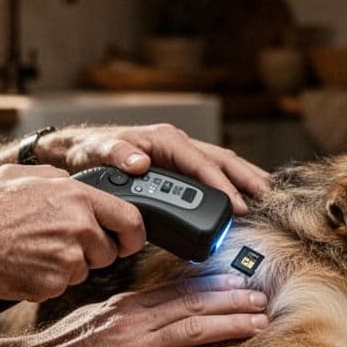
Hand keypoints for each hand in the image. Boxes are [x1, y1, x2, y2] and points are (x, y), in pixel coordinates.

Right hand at [0, 164, 145, 301]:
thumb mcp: (21, 175)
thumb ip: (56, 178)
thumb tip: (72, 182)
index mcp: (76, 196)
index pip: (130, 218)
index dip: (133, 234)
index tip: (128, 241)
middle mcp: (78, 226)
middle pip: (109, 251)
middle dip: (95, 253)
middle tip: (66, 248)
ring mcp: (68, 257)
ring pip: (85, 269)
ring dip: (68, 266)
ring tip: (35, 251)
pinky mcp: (55, 282)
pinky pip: (63, 284)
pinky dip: (49, 280)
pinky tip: (26, 265)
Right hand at [0, 274, 268, 346]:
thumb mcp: (97, 318)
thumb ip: (130, 313)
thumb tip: (160, 309)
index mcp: (127, 306)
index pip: (178, 289)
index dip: (213, 284)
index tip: (239, 280)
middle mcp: (134, 322)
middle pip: (192, 305)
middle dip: (231, 300)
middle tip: (260, 298)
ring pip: (192, 330)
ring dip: (230, 325)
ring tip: (257, 322)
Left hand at [39, 124, 270, 213]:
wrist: (78, 152)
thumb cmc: (88, 152)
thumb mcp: (97, 152)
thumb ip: (117, 155)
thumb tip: (139, 162)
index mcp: (164, 140)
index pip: (201, 163)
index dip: (221, 185)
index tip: (236, 206)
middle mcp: (177, 144)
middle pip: (221, 160)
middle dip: (246, 178)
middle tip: (267, 199)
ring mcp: (180, 154)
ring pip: (221, 164)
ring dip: (244, 178)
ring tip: (266, 195)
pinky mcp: (178, 166)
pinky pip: (210, 173)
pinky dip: (230, 182)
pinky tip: (242, 195)